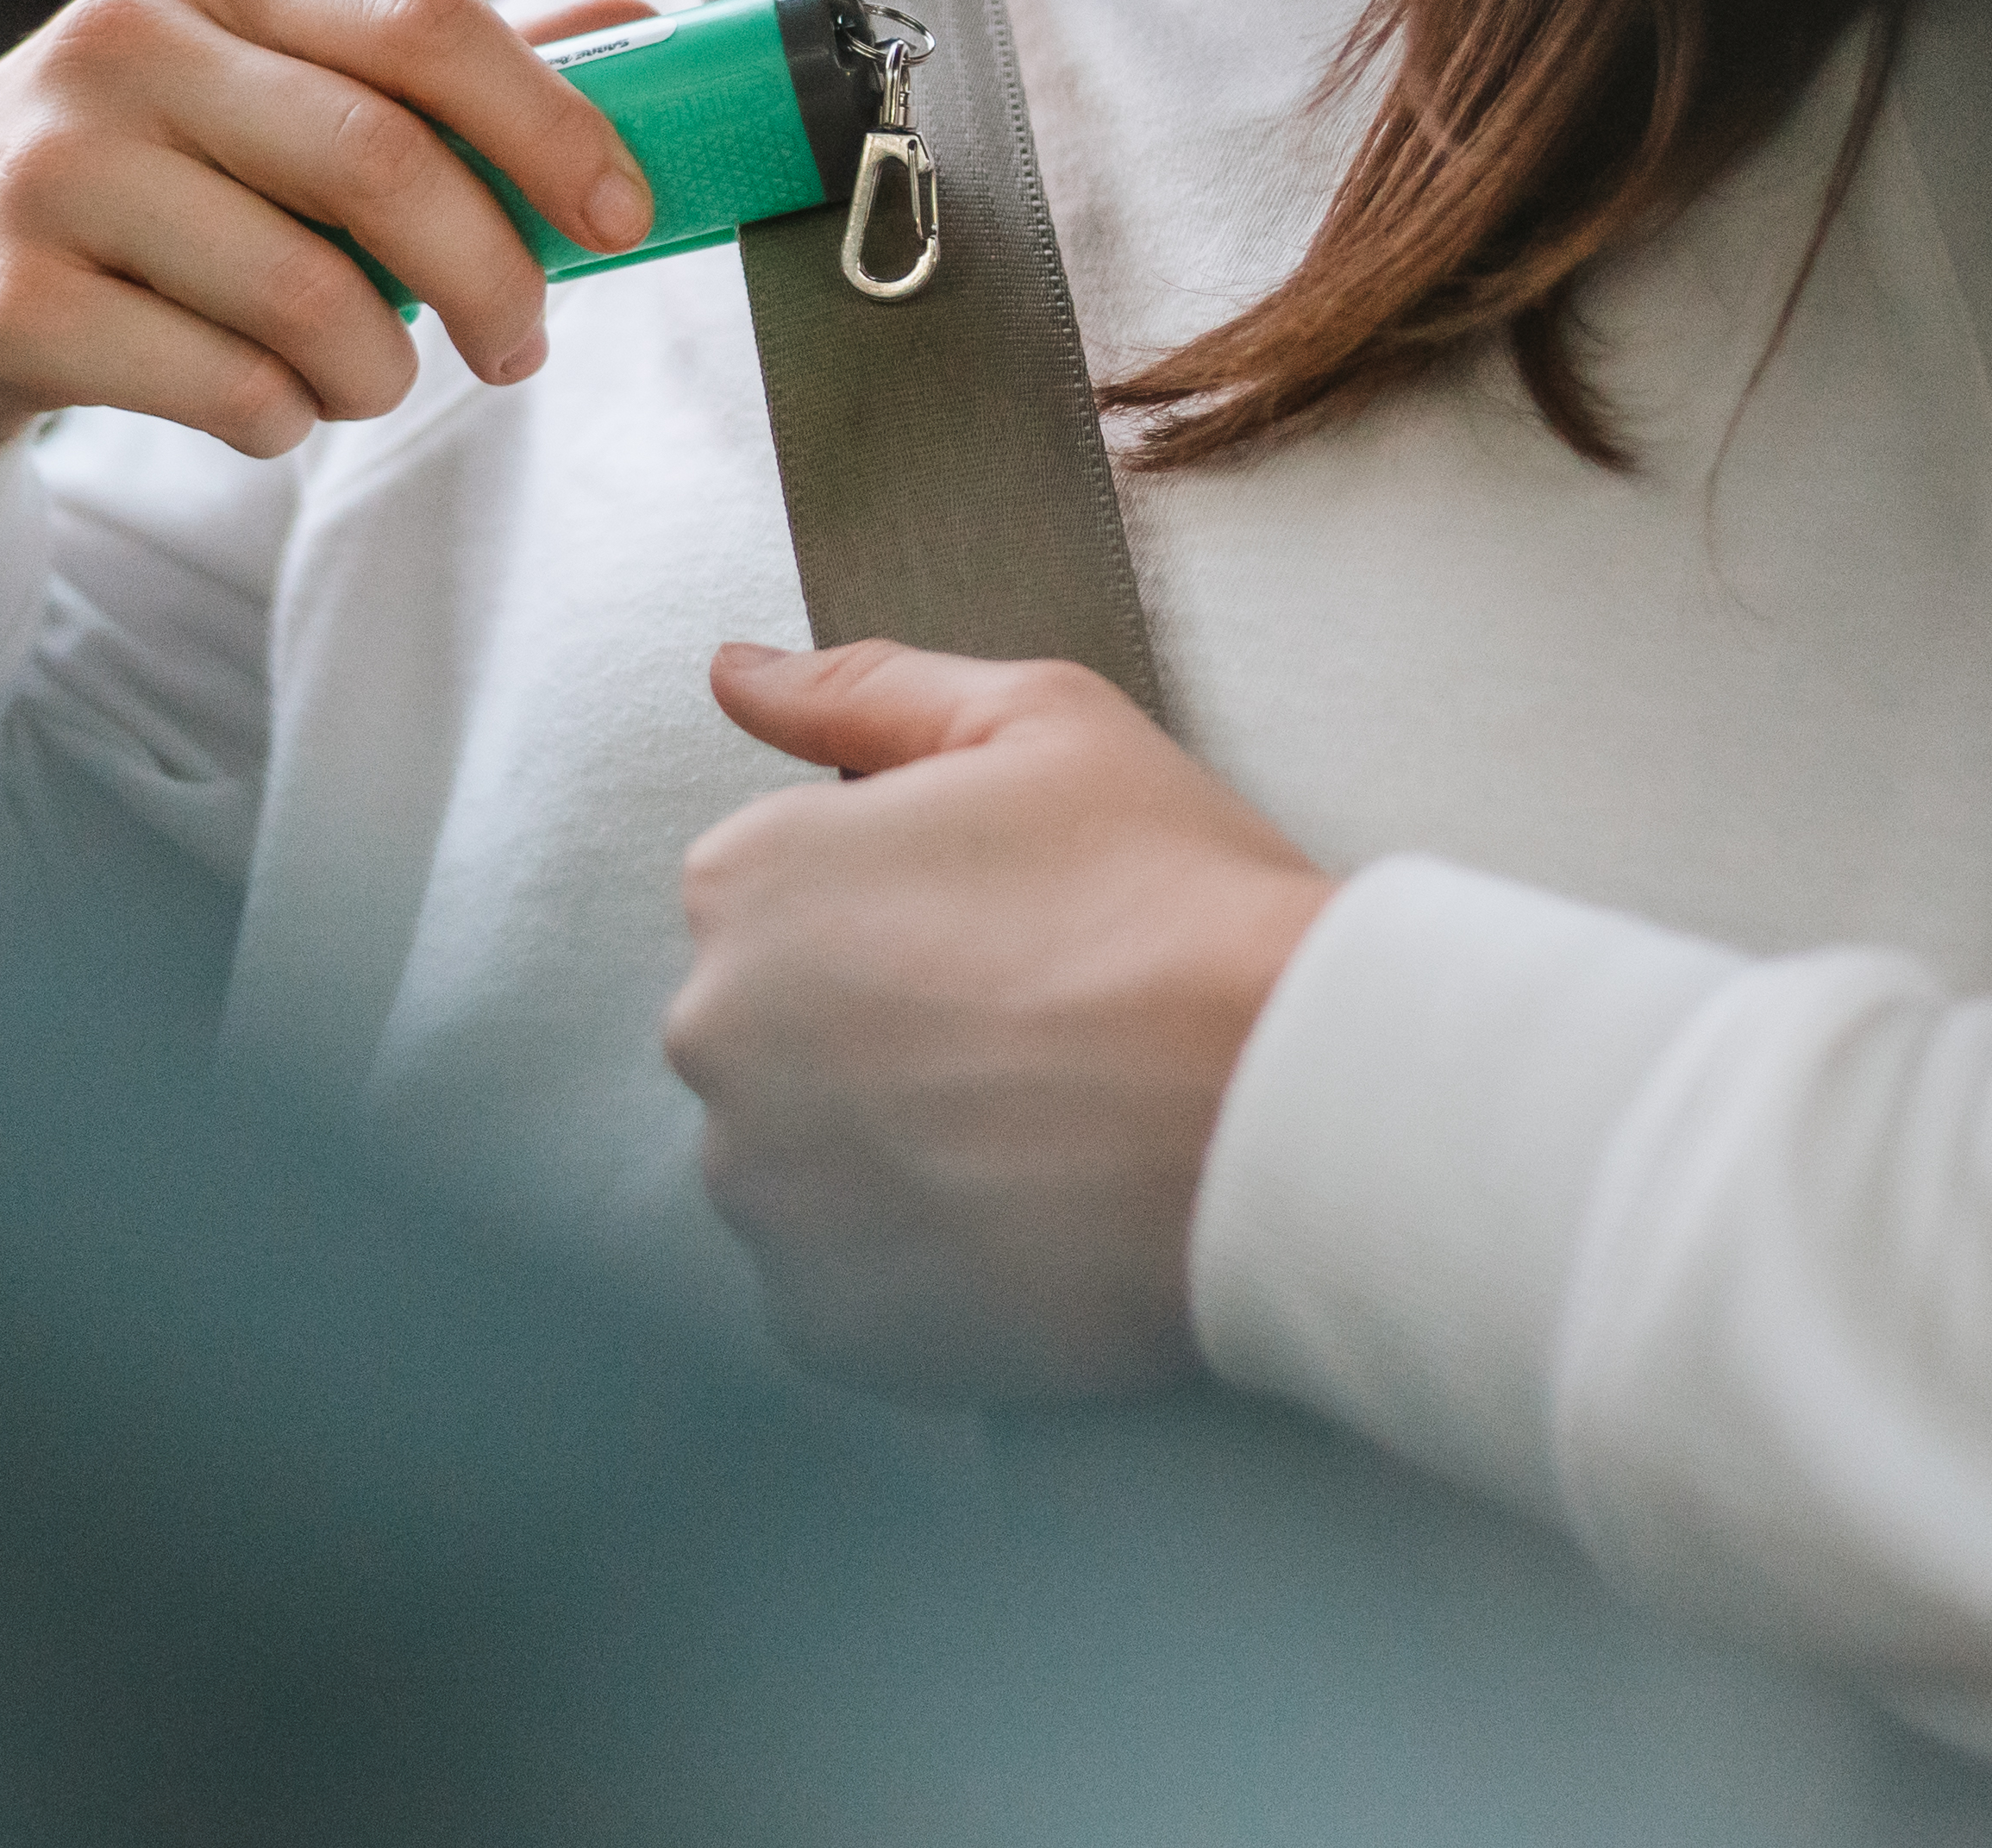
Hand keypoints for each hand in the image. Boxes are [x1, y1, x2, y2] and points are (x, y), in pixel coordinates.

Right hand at [0, 0, 657, 461]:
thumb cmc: (125, 177)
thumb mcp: (258, 88)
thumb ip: (434, 73)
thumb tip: (643, 38)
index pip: (427, 23)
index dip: (553, 123)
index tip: (624, 216)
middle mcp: (126, 44)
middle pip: (384, 161)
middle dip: (496, 276)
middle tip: (522, 347)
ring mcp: (54, 169)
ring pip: (311, 295)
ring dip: (384, 374)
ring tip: (370, 381)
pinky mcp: (8, 300)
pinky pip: (224, 387)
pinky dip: (281, 422)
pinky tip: (261, 406)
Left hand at [666, 640, 1338, 1401]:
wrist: (1274, 1105)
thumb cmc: (1172, 901)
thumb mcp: (1039, 722)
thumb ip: (863, 687)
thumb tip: (736, 673)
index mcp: (749, 877)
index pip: (785, 893)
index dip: (914, 910)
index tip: (1012, 934)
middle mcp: (717, 1032)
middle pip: (783, 1032)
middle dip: (887, 1036)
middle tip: (1039, 1034)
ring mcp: (761, 1188)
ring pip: (809, 1164)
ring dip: (899, 1153)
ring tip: (1044, 1130)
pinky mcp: (818, 1318)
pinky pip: (845, 1288)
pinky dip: (921, 1266)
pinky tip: (1026, 1219)